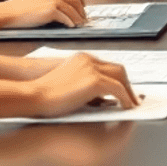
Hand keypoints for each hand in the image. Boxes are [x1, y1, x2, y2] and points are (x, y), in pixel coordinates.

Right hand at [0, 52, 140, 118]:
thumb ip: (86, 88)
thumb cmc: (46, 94)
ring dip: (129, 91)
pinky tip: (126, 107)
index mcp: (82, 59)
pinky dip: (125, 98)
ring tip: (132, 104)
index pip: (107, 66)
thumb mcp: (69, 85)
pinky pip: (118, 89)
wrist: (34, 95)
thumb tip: (104, 100)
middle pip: (118, 69)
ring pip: (121, 77)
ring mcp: (92, 69)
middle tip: (132, 98)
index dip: (118, 79)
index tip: (124, 90)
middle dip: (127, 84)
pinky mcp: (94, 80)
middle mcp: (89, 60)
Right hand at [2, 0, 86, 28]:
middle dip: (82, 10)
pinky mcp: (50, 9)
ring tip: (79, 25)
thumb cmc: (19, 8)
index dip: (80, 2)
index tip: (81, 9)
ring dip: (78, 18)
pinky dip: (71, 23)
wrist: (8, 12)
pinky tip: (71, 27)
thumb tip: (63, 7)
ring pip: (73, 9)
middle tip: (83, 19)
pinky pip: (66, 17)